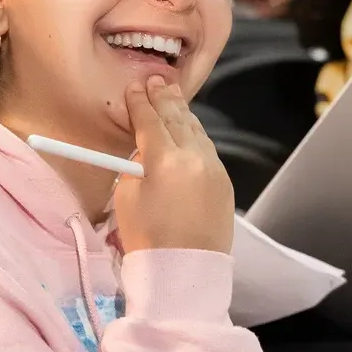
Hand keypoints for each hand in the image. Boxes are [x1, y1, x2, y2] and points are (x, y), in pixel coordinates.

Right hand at [115, 75, 234, 254]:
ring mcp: (214, 169)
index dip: (139, 103)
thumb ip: (136, 166)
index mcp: (165, 160)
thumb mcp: (126, 198)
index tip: (133, 88)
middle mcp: (194, 157)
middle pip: (176, 118)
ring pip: (196, 130)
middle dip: (163, 98)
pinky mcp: (224, 183)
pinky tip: (189, 128)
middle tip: (155, 80)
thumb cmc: (147, 239)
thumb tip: (146, 152)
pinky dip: (196, 134)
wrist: (186, 271)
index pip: (149, 120)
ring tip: (172, 97)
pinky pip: (208, 149)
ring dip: (182, 112)